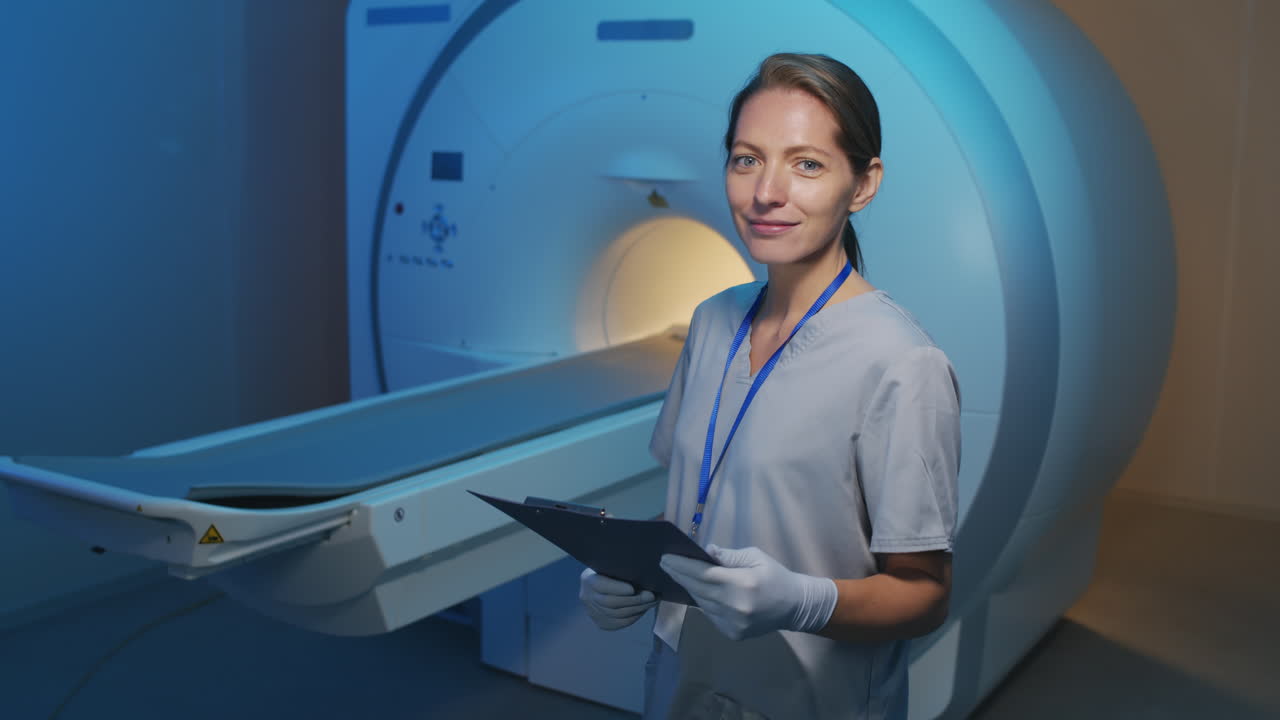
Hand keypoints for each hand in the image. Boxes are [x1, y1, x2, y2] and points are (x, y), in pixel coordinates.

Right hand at [579, 568, 656, 630]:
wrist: (604, 581)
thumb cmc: (614, 568)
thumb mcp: (613, 565)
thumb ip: (621, 568)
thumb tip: (641, 572)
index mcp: (588, 579)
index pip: (601, 585)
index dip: (616, 589)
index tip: (632, 589)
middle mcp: (587, 597)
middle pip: (610, 602)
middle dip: (633, 600)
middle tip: (651, 596)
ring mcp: (592, 612)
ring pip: (617, 614)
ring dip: (637, 609)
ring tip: (652, 601)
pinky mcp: (601, 622)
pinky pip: (619, 623)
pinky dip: (634, 616)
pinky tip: (644, 609)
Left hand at [660, 545, 836, 639]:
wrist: (795, 607)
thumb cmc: (775, 576)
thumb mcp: (756, 557)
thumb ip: (729, 556)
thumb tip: (705, 552)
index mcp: (743, 583)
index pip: (704, 574)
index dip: (682, 566)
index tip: (666, 558)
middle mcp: (735, 606)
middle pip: (698, 589)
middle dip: (679, 575)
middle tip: (664, 563)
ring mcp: (733, 623)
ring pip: (702, 603)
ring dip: (688, 588)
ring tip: (676, 574)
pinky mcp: (733, 634)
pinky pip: (710, 615)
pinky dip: (702, 602)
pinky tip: (694, 590)